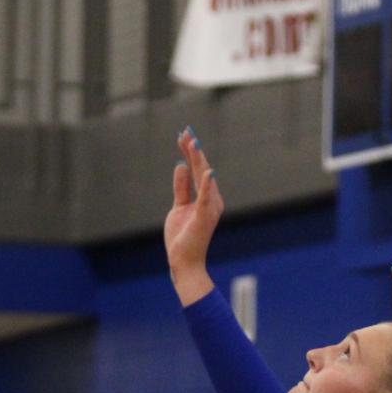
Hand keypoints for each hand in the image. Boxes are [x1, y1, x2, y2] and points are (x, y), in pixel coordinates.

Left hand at [163, 129, 223, 292]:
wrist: (184, 261)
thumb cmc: (182, 236)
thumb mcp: (179, 206)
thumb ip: (181, 187)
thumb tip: (181, 166)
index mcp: (207, 197)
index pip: (197, 168)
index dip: (190, 151)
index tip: (183, 135)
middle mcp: (212, 199)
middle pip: (201, 168)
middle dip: (193, 149)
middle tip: (186, 131)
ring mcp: (210, 207)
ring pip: (203, 177)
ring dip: (197, 159)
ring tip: (191, 141)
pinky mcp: (204, 216)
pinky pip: (205, 197)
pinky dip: (206, 183)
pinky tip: (206, 170)